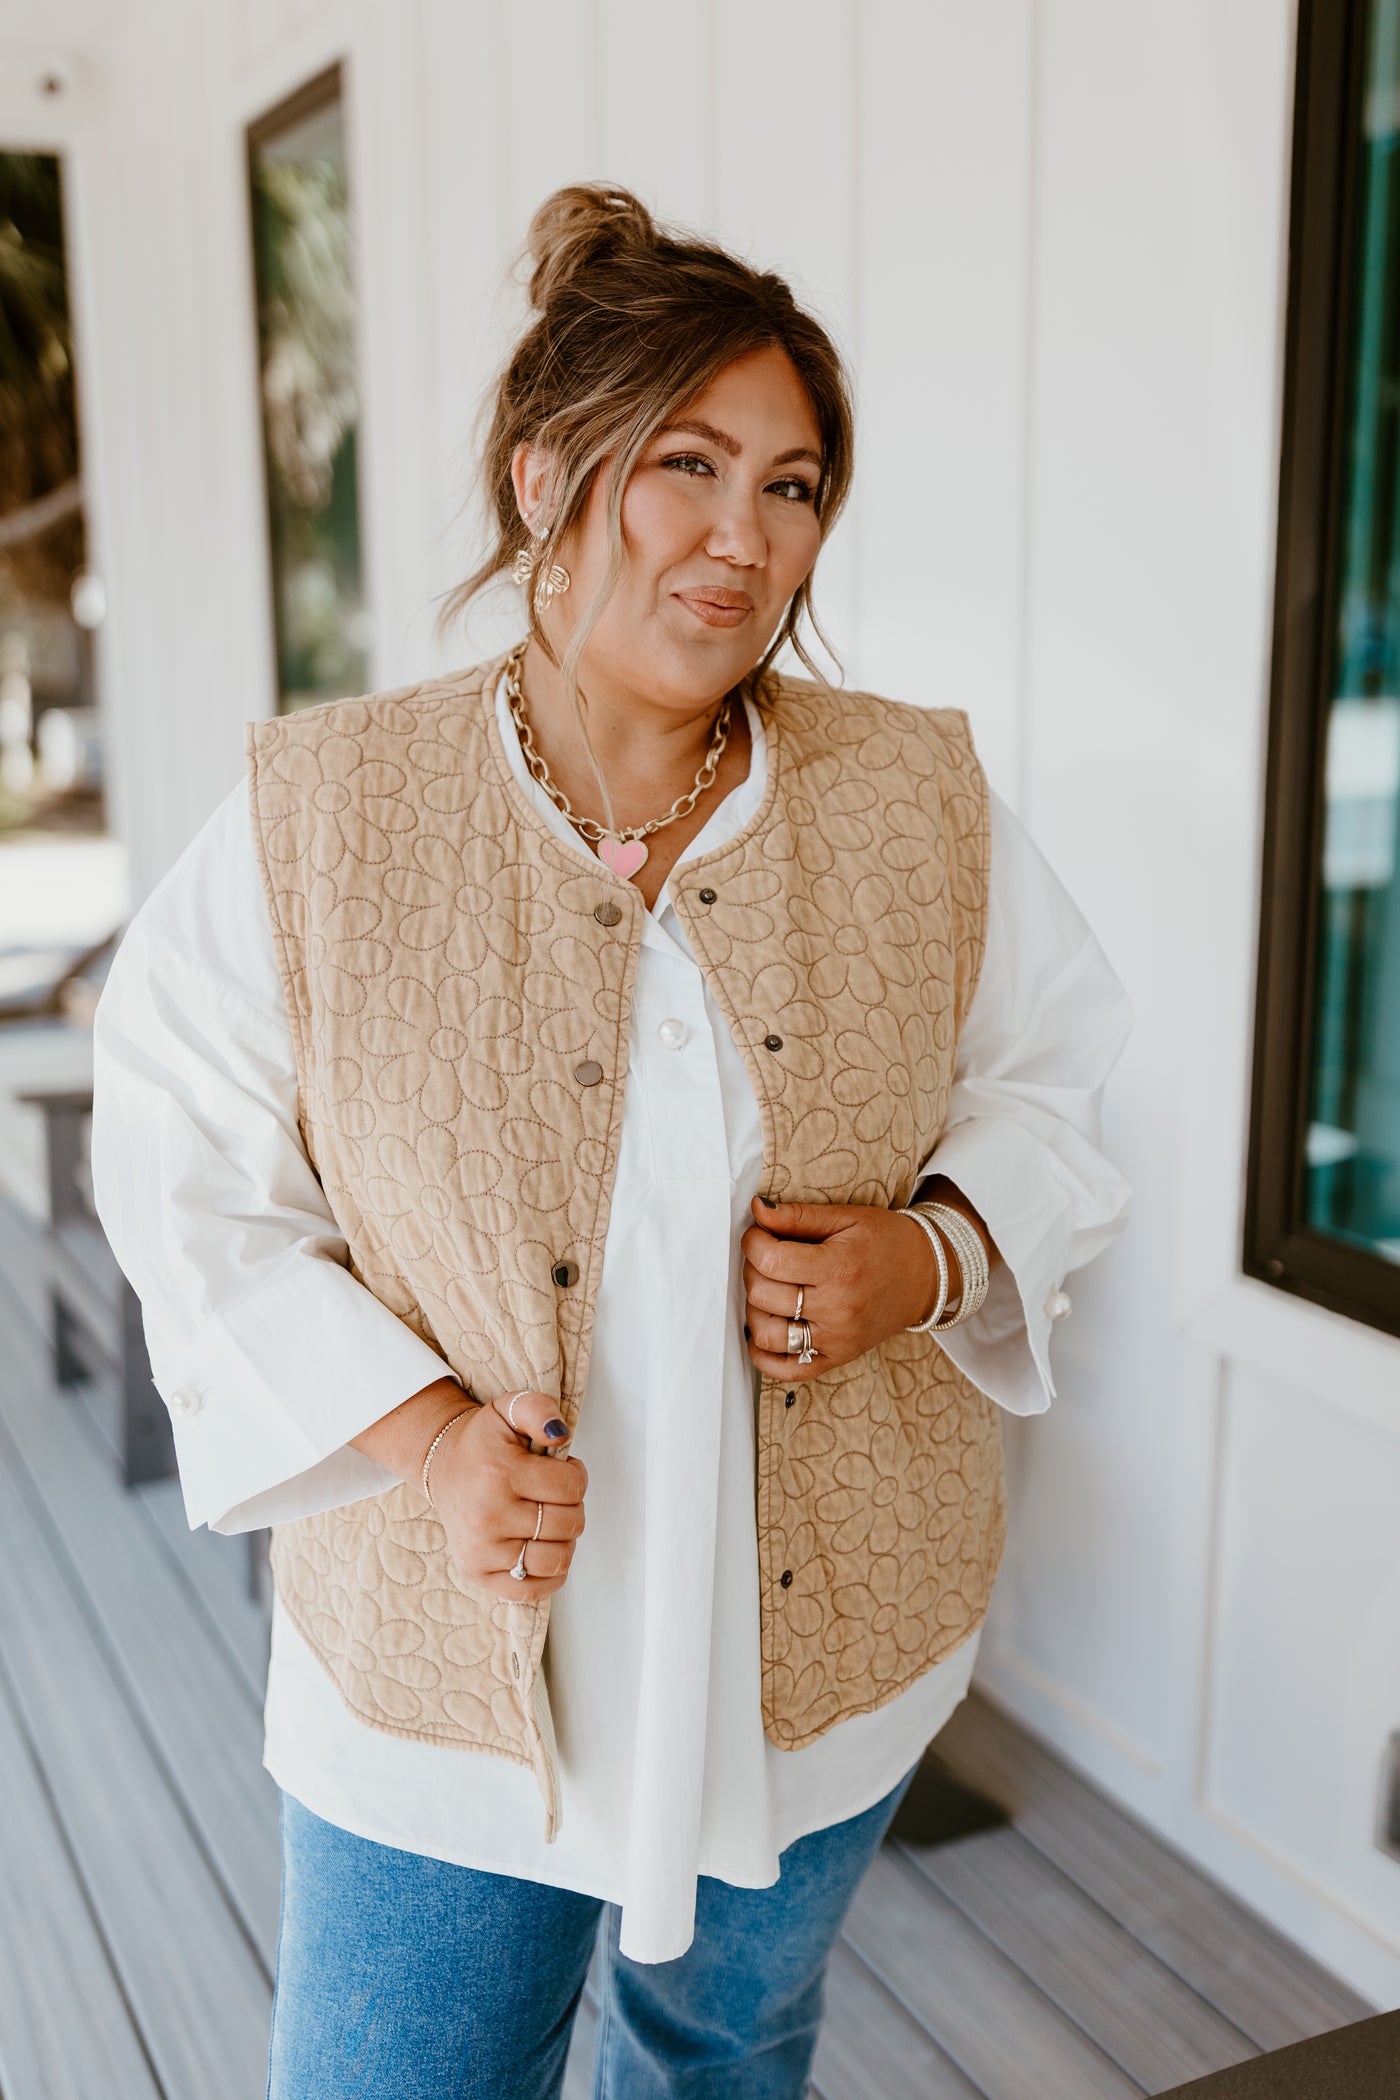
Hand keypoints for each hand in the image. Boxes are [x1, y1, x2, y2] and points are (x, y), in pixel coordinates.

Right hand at [425, 1389, 587, 1600]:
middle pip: (568, 1524)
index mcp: (500, 1474)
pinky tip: (543, 1549)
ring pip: (556, 1560)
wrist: (444, 1467)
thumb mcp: (509, 1408)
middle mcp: (488, 1516)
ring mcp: (481, 1549)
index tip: (561, 1469)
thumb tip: (560, 1435)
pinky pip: (531, 1590)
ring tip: (548, 1520)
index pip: (571, 1487)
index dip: (577, 1476)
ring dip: (564, 1540)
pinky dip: (549, 1576)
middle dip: (571, 1507)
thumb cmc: (484, 1442)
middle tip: (552, 1494)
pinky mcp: (477, 1572)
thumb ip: (540, 1410)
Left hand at [742, 1196, 947, 1381]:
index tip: (759, 1235)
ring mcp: (837, 1339)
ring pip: (767, 1335)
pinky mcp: (838, 1358)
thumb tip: (757, 1211)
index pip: (770, 1260)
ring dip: (754, 1309)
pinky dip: (764, 1355)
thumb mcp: (847, 1217)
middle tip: (766, 1258)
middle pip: (763, 1295)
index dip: (753, 1243)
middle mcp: (838, 1308)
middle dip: (752, 1270)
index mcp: (840, 1268)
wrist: (926, 1276)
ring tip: (769, 1290)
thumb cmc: (887, 1242)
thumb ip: (799, 1215)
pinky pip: (788, 1370)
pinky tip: (766, 1329)